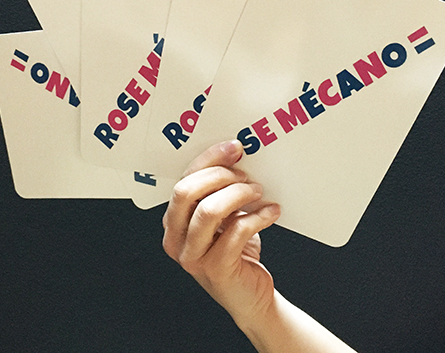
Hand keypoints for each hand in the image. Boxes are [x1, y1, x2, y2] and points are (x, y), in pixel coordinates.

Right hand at [162, 139, 281, 326]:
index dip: (209, 161)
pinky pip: (236, 231)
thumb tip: (237, 158)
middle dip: (220, 176)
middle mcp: (176, 240)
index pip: (183, 181)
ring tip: (258, 192)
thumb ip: (220, 193)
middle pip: (187, 193)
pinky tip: (271, 212)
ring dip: (239, 195)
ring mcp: (193, 257)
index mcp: (173, 222)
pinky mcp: (216, 269)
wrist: (250, 296)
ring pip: (209, 211)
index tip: (234, 148)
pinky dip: (258, 216)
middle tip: (246, 175)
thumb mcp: (224, 219)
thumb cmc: (236, 252)